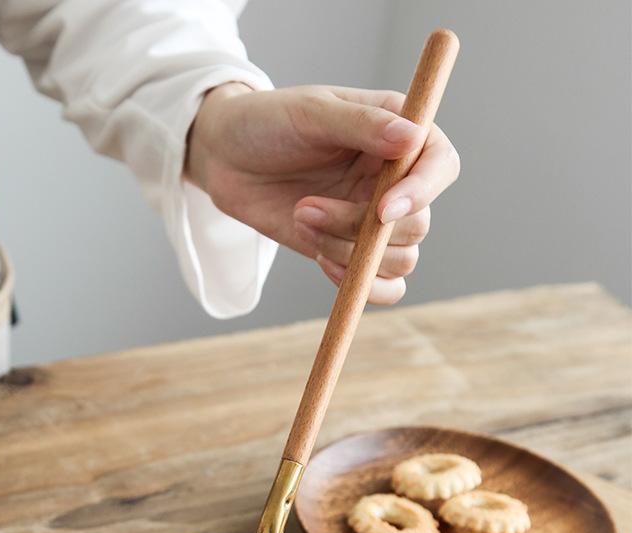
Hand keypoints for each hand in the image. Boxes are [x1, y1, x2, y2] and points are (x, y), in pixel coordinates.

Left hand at [186, 83, 459, 302]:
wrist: (226, 159)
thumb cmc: (267, 123)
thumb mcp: (311, 112)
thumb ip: (362, 124)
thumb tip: (412, 138)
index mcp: (397, 134)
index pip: (441, 166)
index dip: (422, 192)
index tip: (383, 210)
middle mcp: (394, 180)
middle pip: (418, 224)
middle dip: (362, 227)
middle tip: (307, 206)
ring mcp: (373, 219)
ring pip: (398, 260)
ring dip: (347, 251)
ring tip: (301, 217)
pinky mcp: (349, 249)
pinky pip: (381, 285)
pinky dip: (356, 281)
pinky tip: (319, 258)